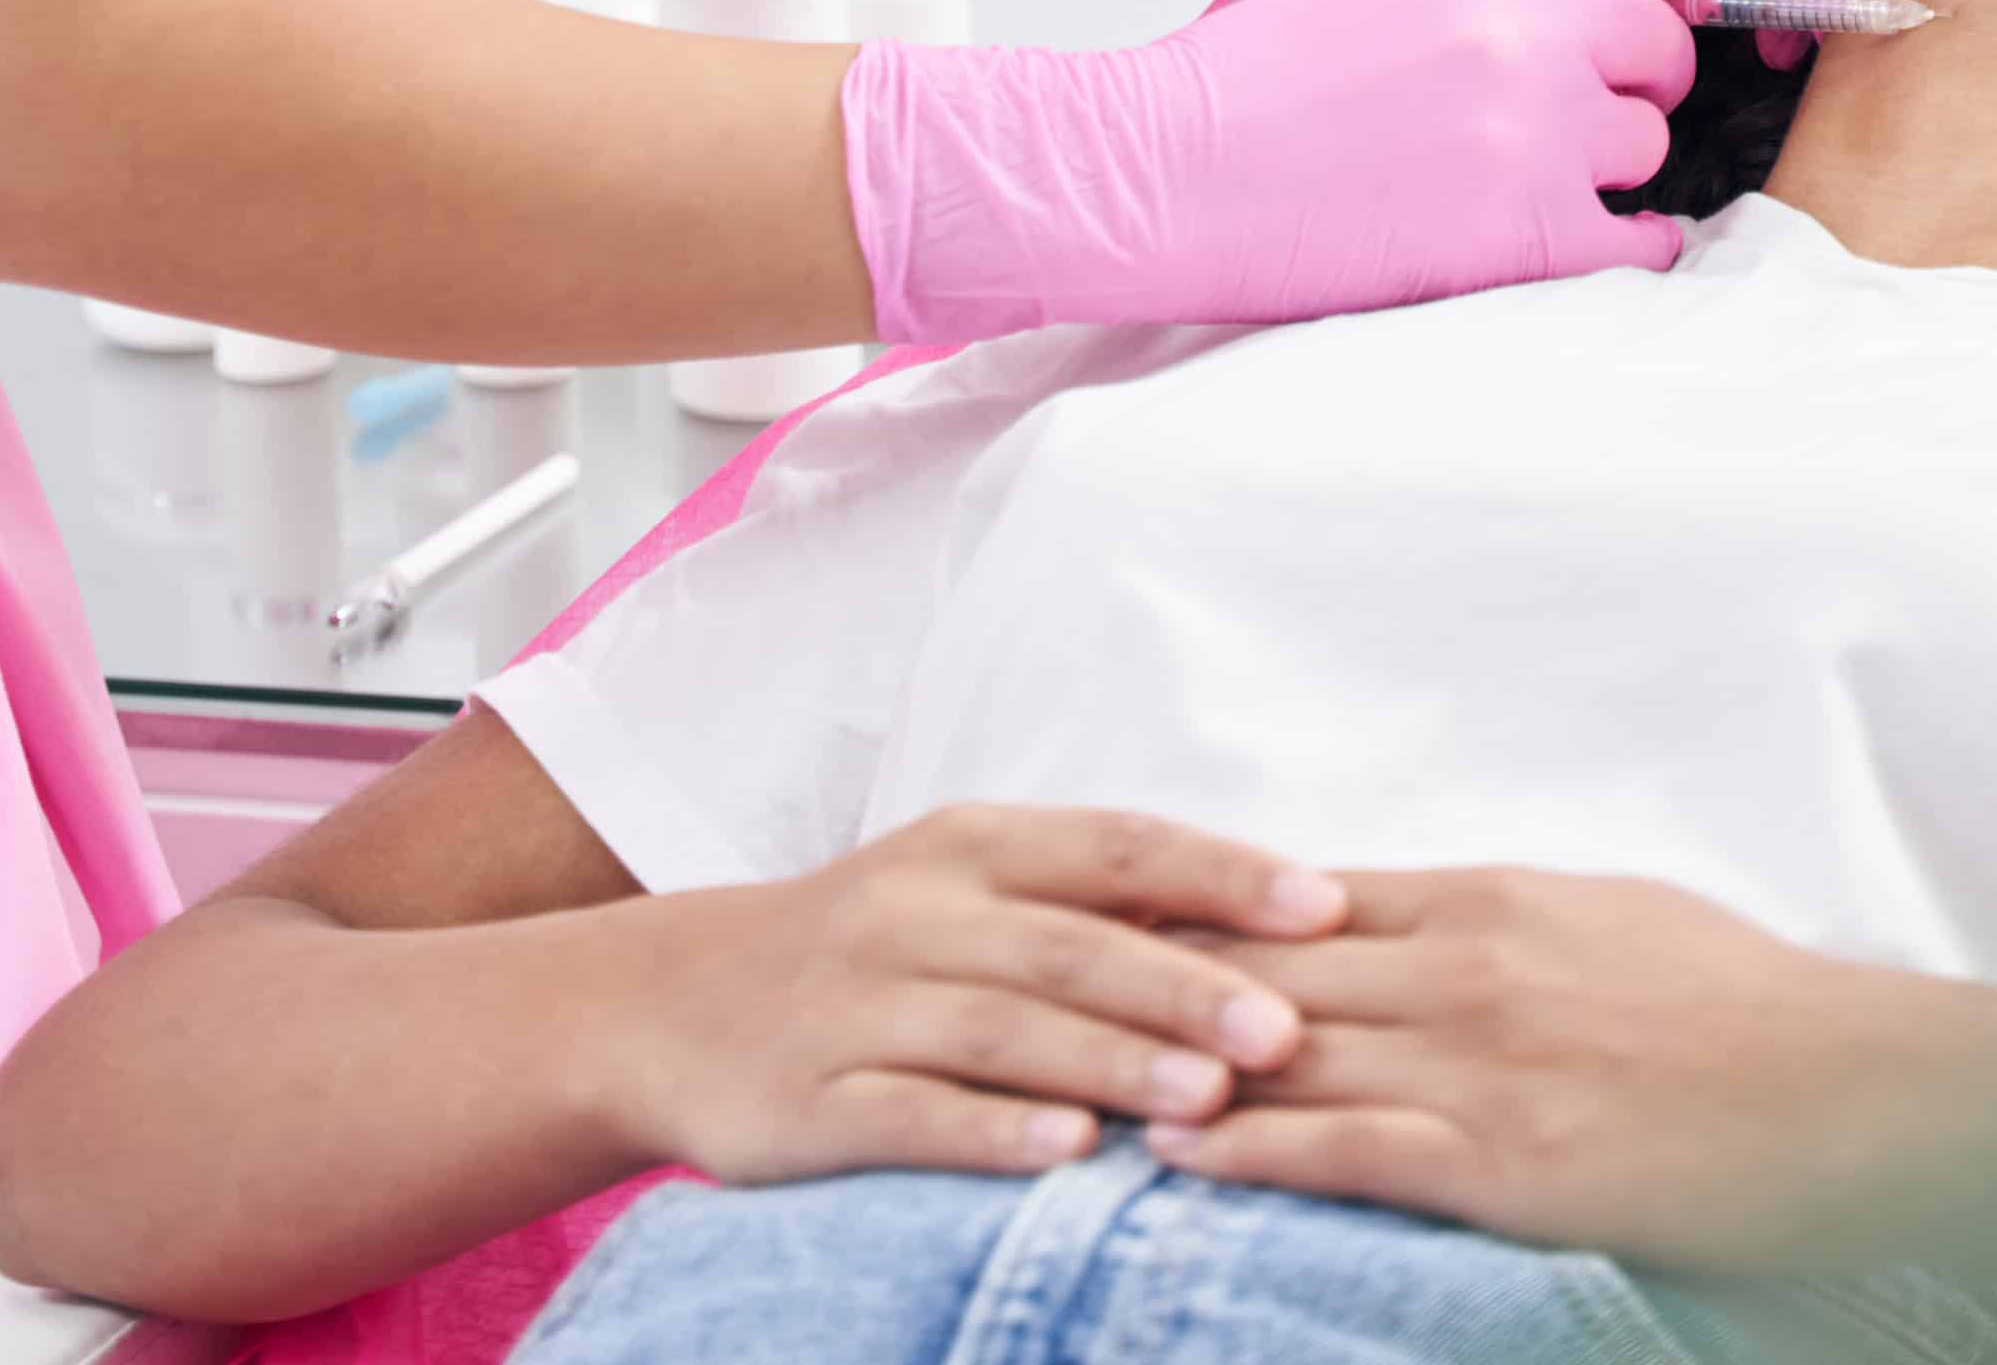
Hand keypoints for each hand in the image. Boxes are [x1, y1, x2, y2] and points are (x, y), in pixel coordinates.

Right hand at [612, 806, 1336, 1187]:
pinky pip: (908, 1114)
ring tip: (1207, 1102)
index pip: (1119, 845)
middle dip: (1184, 986)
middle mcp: (916, 911)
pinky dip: (989, 1131)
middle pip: (1069, 943)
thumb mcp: (966, 888)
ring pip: (1000, 1030)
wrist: (669, 1003)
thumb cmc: (871, 948)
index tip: (1328, 909)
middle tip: (1286, 1032)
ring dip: (1109, 1063)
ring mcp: (859, 1005)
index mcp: (973, 845)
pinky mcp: (811, 1100)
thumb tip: (1271, 927)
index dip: (1224, 873)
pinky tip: (1064, 1152)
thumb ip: (1093, 902)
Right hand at [840, 0, 1712, 340]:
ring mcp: (1541, 133)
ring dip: (1615, 165)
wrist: (1165, 176)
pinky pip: (1646, 240)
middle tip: (1595, 105)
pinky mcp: (1534, 234)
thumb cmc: (1233, 86)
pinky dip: (1631, 248)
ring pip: (1651, 143)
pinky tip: (1593, 246)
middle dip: (1638, 75)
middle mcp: (1533, 31)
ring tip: (1553, 182)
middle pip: (1664, 42)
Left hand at [1147, 865, 1996, 1279]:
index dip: (1196, 908)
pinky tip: (1171, 1153)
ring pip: (1287, 1049)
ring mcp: (1480, 1060)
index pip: (1307, 899)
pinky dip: (1247, 1148)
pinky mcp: (1503, 1158)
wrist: (1858, 1090)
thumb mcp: (1618, 924)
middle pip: (1269, 967)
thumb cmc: (1753, 1010)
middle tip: (1040, 983)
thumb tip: (1433, 922)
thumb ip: (1509, 925)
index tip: (1104, 912)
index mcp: (1494, 901)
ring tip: (1067, 1072)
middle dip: (1151, 978)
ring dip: (1170, 1063)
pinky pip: (1346, 1148)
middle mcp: (1467, 964)